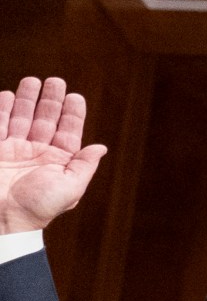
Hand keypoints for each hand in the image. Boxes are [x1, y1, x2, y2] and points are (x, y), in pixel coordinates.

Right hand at [0, 78, 107, 234]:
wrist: (2, 219)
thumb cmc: (37, 208)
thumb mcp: (70, 188)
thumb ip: (84, 166)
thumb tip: (101, 147)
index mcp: (57, 162)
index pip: (67, 132)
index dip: (72, 114)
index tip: (75, 96)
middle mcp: (36, 154)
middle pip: (44, 120)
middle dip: (49, 100)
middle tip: (54, 81)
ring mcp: (13, 150)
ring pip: (21, 118)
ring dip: (26, 99)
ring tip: (32, 80)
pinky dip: (3, 110)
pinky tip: (8, 95)